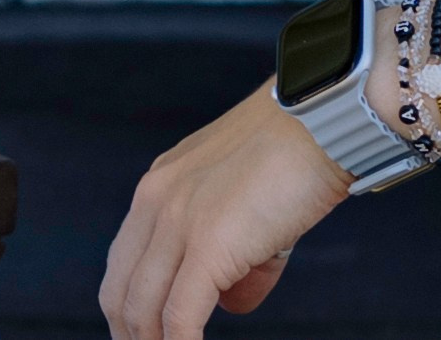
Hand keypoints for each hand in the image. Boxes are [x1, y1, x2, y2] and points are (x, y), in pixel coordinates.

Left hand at [100, 82, 351, 339]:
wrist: (321, 121)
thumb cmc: (296, 160)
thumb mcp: (249, 211)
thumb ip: (234, 261)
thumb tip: (229, 306)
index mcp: (158, 189)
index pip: (123, 265)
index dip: (129, 313)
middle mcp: (154, 201)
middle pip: (119, 293)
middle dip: (132, 337)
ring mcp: (177, 221)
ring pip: (141, 310)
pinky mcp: (208, 244)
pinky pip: (179, 318)